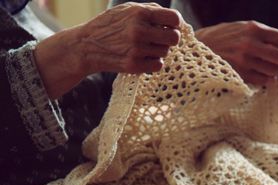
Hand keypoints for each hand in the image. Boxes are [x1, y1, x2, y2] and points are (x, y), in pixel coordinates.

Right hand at [34, 2, 182, 98]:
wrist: (87, 46)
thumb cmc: (111, 25)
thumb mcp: (127, 10)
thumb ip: (151, 11)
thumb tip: (175, 20)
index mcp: (139, 13)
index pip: (174, 18)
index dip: (176, 23)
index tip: (171, 26)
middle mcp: (139, 30)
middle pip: (174, 38)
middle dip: (171, 38)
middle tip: (162, 39)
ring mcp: (136, 49)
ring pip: (165, 52)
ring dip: (159, 50)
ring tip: (144, 47)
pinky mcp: (134, 65)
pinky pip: (158, 65)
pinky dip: (153, 62)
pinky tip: (143, 57)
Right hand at [195, 21, 277, 85]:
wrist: (200, 48)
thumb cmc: (226, 37)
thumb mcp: (243, 28)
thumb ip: (263, 34)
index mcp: (253, 29)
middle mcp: (249, 44)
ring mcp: (244, 61)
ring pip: (274, 71)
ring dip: (275, 72)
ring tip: (270, 69)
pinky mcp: (239, 74)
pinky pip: (262, 80)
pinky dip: (265, 79)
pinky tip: (260, 74)